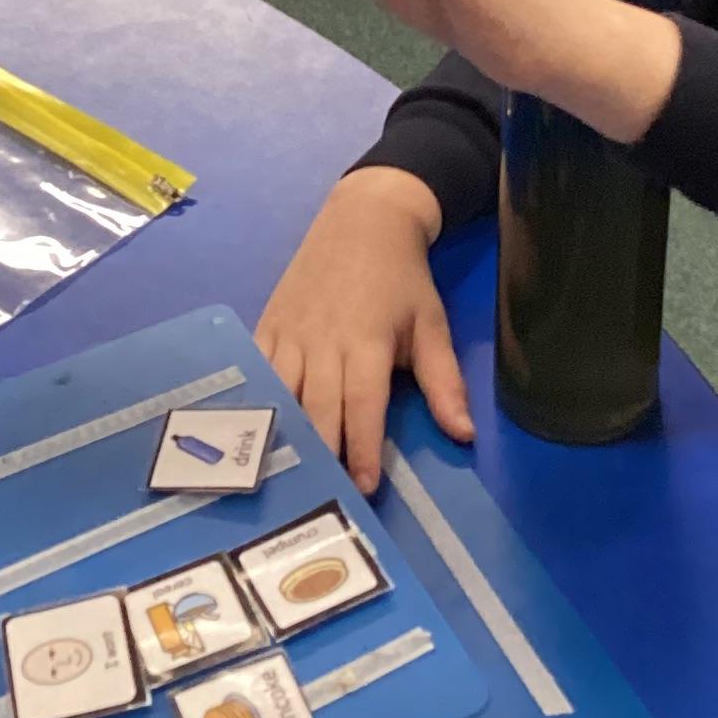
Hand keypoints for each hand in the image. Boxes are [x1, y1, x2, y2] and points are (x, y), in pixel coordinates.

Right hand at [259, 167, 470, 488]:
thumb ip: (444, 381)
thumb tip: (464, 434)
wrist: (363, 220)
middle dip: (323, 454)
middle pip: (318, 408)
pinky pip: (257, 372)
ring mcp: (290, 333)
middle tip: (326, 497)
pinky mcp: (268, 326)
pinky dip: (256, 403)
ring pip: (282, 395)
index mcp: (366, 341)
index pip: (363, 405)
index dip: (363, 450)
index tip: (365, 488)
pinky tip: (253, 434)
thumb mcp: (431, 325)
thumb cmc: (402, 279)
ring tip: (288, 477)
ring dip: (286, 436)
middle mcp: (323, 340)